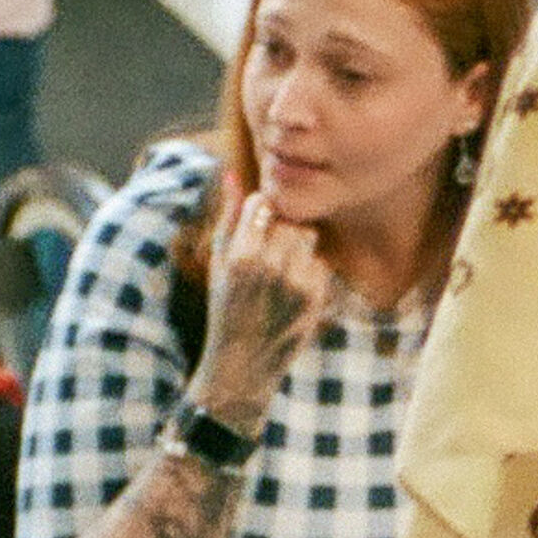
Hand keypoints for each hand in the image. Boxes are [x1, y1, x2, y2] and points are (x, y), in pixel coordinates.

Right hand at [203, 190, 335, 417]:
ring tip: (279, 269)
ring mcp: (295, 282)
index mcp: (239, 255)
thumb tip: (230, 172)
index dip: (260, 212)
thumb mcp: (217, 262)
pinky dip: (309, 270)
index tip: (255, 228)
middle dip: (280, 229)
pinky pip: (321, 262)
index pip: (261, 203)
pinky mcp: (316, 297)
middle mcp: (268, 266)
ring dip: (297, 246)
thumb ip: (226, 216)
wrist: (242, 365)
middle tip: (268, 252)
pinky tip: (291, 289)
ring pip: (308, 236)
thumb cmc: (225, 307)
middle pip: (288, 219)